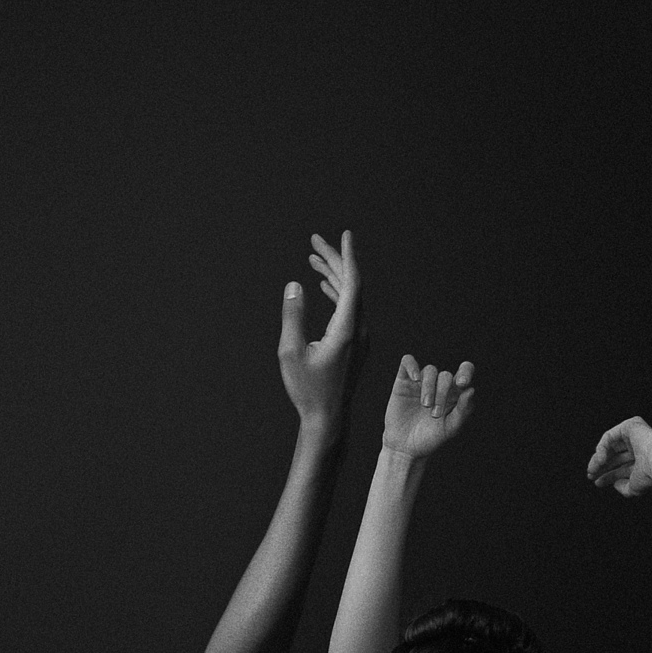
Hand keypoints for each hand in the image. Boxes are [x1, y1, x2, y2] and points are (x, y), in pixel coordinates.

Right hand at [278, 228, 366, 431]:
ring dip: (333, 276)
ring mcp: (360, 337)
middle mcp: (359, 330)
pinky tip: (323, 285)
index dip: (346, 257)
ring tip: (314, 258)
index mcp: (347, 329)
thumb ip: (293, 317)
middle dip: (334, 261)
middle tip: (315, 242)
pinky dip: (337, 293)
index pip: (352, 283)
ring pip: (350, 297)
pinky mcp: (355, 344)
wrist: (327, 418)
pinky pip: (350, 309)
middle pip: (351, 285)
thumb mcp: (291, 353)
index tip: (344, 235)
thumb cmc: (307, 389)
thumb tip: (294, 286)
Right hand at [382, 352, 473, 458]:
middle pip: (445, 375)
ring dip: (429, 387)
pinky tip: (415, 378)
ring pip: (430, 370)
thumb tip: (471, 390)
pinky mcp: (403, 382)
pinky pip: (408, 362)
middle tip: (435, 413)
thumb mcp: (451, 428)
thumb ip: (463, 410)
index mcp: (455, 394)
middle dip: (442, 392)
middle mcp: (439, 385)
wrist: (405, 448)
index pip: (465, 372)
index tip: (461, 383)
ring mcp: (420, 383)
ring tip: (425, 405)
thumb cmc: (430, 439)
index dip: (466, 371)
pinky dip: (412, 366)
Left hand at [586, 415, 651, 497]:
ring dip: (598, 459)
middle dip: (600, 467)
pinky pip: (609, 436)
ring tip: (593, 470)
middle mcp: (639, 447)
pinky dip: (602, 448)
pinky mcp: (630, 426)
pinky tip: (601, 460)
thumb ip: (624, 488)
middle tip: (591, 475)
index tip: (597, 482)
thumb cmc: (649, 475)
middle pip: (613, 456)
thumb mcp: (633, 488)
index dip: (607, 475)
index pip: (621, 467)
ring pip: (610, 447)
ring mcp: (635, 435)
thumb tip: (615, 484)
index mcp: (642, 461)